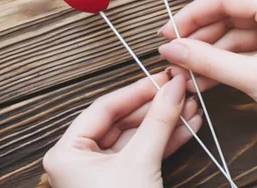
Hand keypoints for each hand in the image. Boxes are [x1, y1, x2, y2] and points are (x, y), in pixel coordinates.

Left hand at [43, 73, 201, 187]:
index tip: (162, 78)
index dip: (136, 90)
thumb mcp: (140, 164)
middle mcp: (80, 160)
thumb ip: (157, 122)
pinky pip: (144, 154)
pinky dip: (166, 142)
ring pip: (137, 138)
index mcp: (67, 153)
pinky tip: (188, 127)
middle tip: (180, 89)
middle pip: (123, 121)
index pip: (103, 108)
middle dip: (155, 107)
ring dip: (165, 123)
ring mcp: (102, 173)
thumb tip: (173, 87)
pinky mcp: (123, 182)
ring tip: (190, 106)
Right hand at [158, 0, 256, 142]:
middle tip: (174, 54)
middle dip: (201, 37)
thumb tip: (170, 49)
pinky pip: (253, 42)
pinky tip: (207, 74)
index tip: (166, 34)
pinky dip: (231, 57)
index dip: (190, 16)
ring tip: (187, 70)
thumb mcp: (251, 78)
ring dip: (213, 51)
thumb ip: (205, 59)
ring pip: (239, 30)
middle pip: (231, 13)